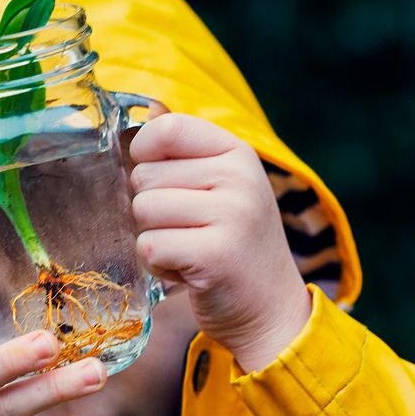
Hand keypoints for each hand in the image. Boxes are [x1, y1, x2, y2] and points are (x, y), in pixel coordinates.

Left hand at [129, 111, 311, 372]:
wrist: (271, 310)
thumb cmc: (235, 245)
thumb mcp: (221, 187)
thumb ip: (186, 149)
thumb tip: (149, 105)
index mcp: (238, 153)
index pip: (167, 128)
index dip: (143, 154)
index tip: (160, 182)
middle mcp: (239, 177)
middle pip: (144, 176)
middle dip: (152, 211)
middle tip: (188, 232)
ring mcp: (232, 214)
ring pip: (143, 211)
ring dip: (154, 239)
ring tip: (188, 251)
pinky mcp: (216, 254)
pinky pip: (149, 246)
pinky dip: (158, 265)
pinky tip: (188, 272)